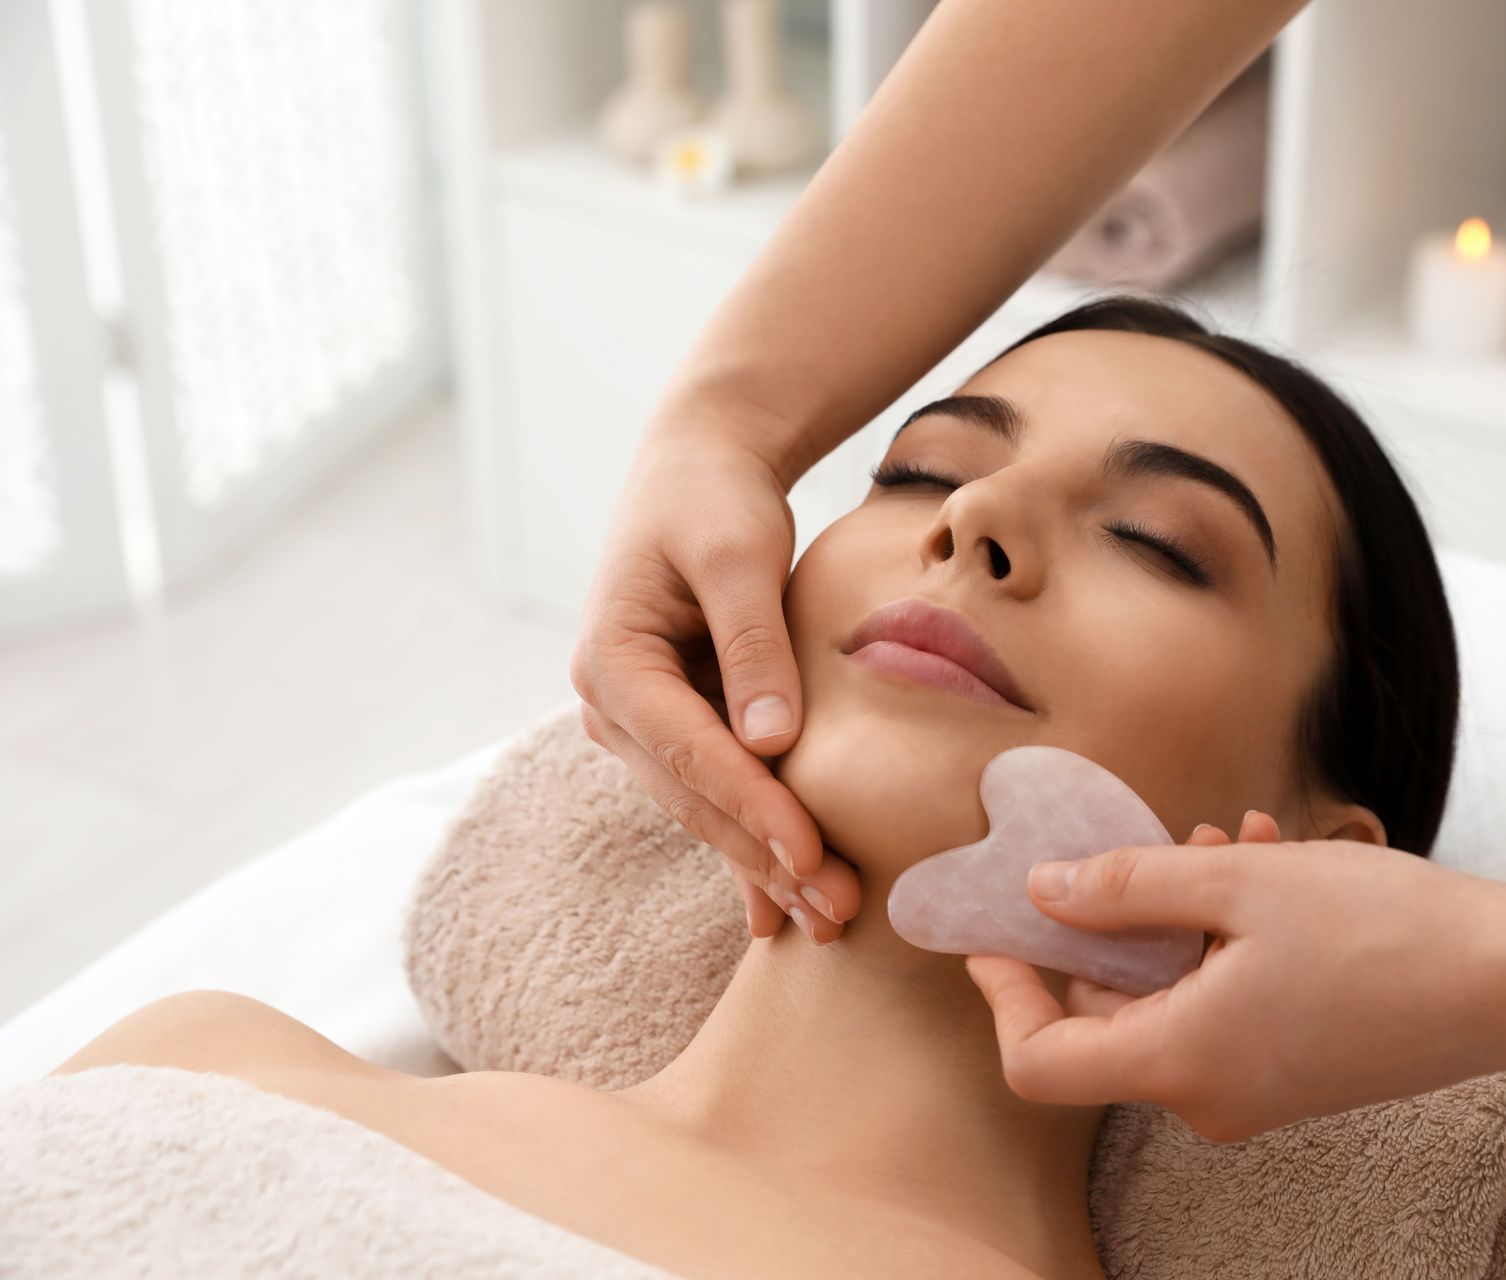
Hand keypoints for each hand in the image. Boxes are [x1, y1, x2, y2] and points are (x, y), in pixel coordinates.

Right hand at [570, 409, 857, 942]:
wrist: (701, 468)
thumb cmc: (717, 498)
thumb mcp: (737, 554)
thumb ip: (753, 644)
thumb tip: (772, 743)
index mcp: (613, 662)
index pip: (689, 753)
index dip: (753, 808)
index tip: (811, 855)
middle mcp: (611, 704)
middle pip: (696, 798)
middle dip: (766, 857)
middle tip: (835, 911)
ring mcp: (641, 723)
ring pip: (706, 810)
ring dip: (765, 865)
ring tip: (828, 920)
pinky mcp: (678, 727)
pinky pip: (715, 796)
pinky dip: (751, 846)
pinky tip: (780, 909)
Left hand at [964, 811, 1505, 1139]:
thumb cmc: (1382, 932)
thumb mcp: (1237, 885)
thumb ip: (1124, 888)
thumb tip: (1042, 893)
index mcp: (1178, 1063)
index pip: (1039, 1060)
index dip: (1004, 992)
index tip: (995, 929)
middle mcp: (1207, 1097)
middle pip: (1107, 1015)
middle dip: (1118, 920)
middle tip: (1157, 841)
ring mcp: (1254, 1091)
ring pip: (1173, 994)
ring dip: (1185, 913)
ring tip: (1237, 839)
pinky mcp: (1294, 1072)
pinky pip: (1224, 1005)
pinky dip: (1228, 940)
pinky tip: (1271, 866)